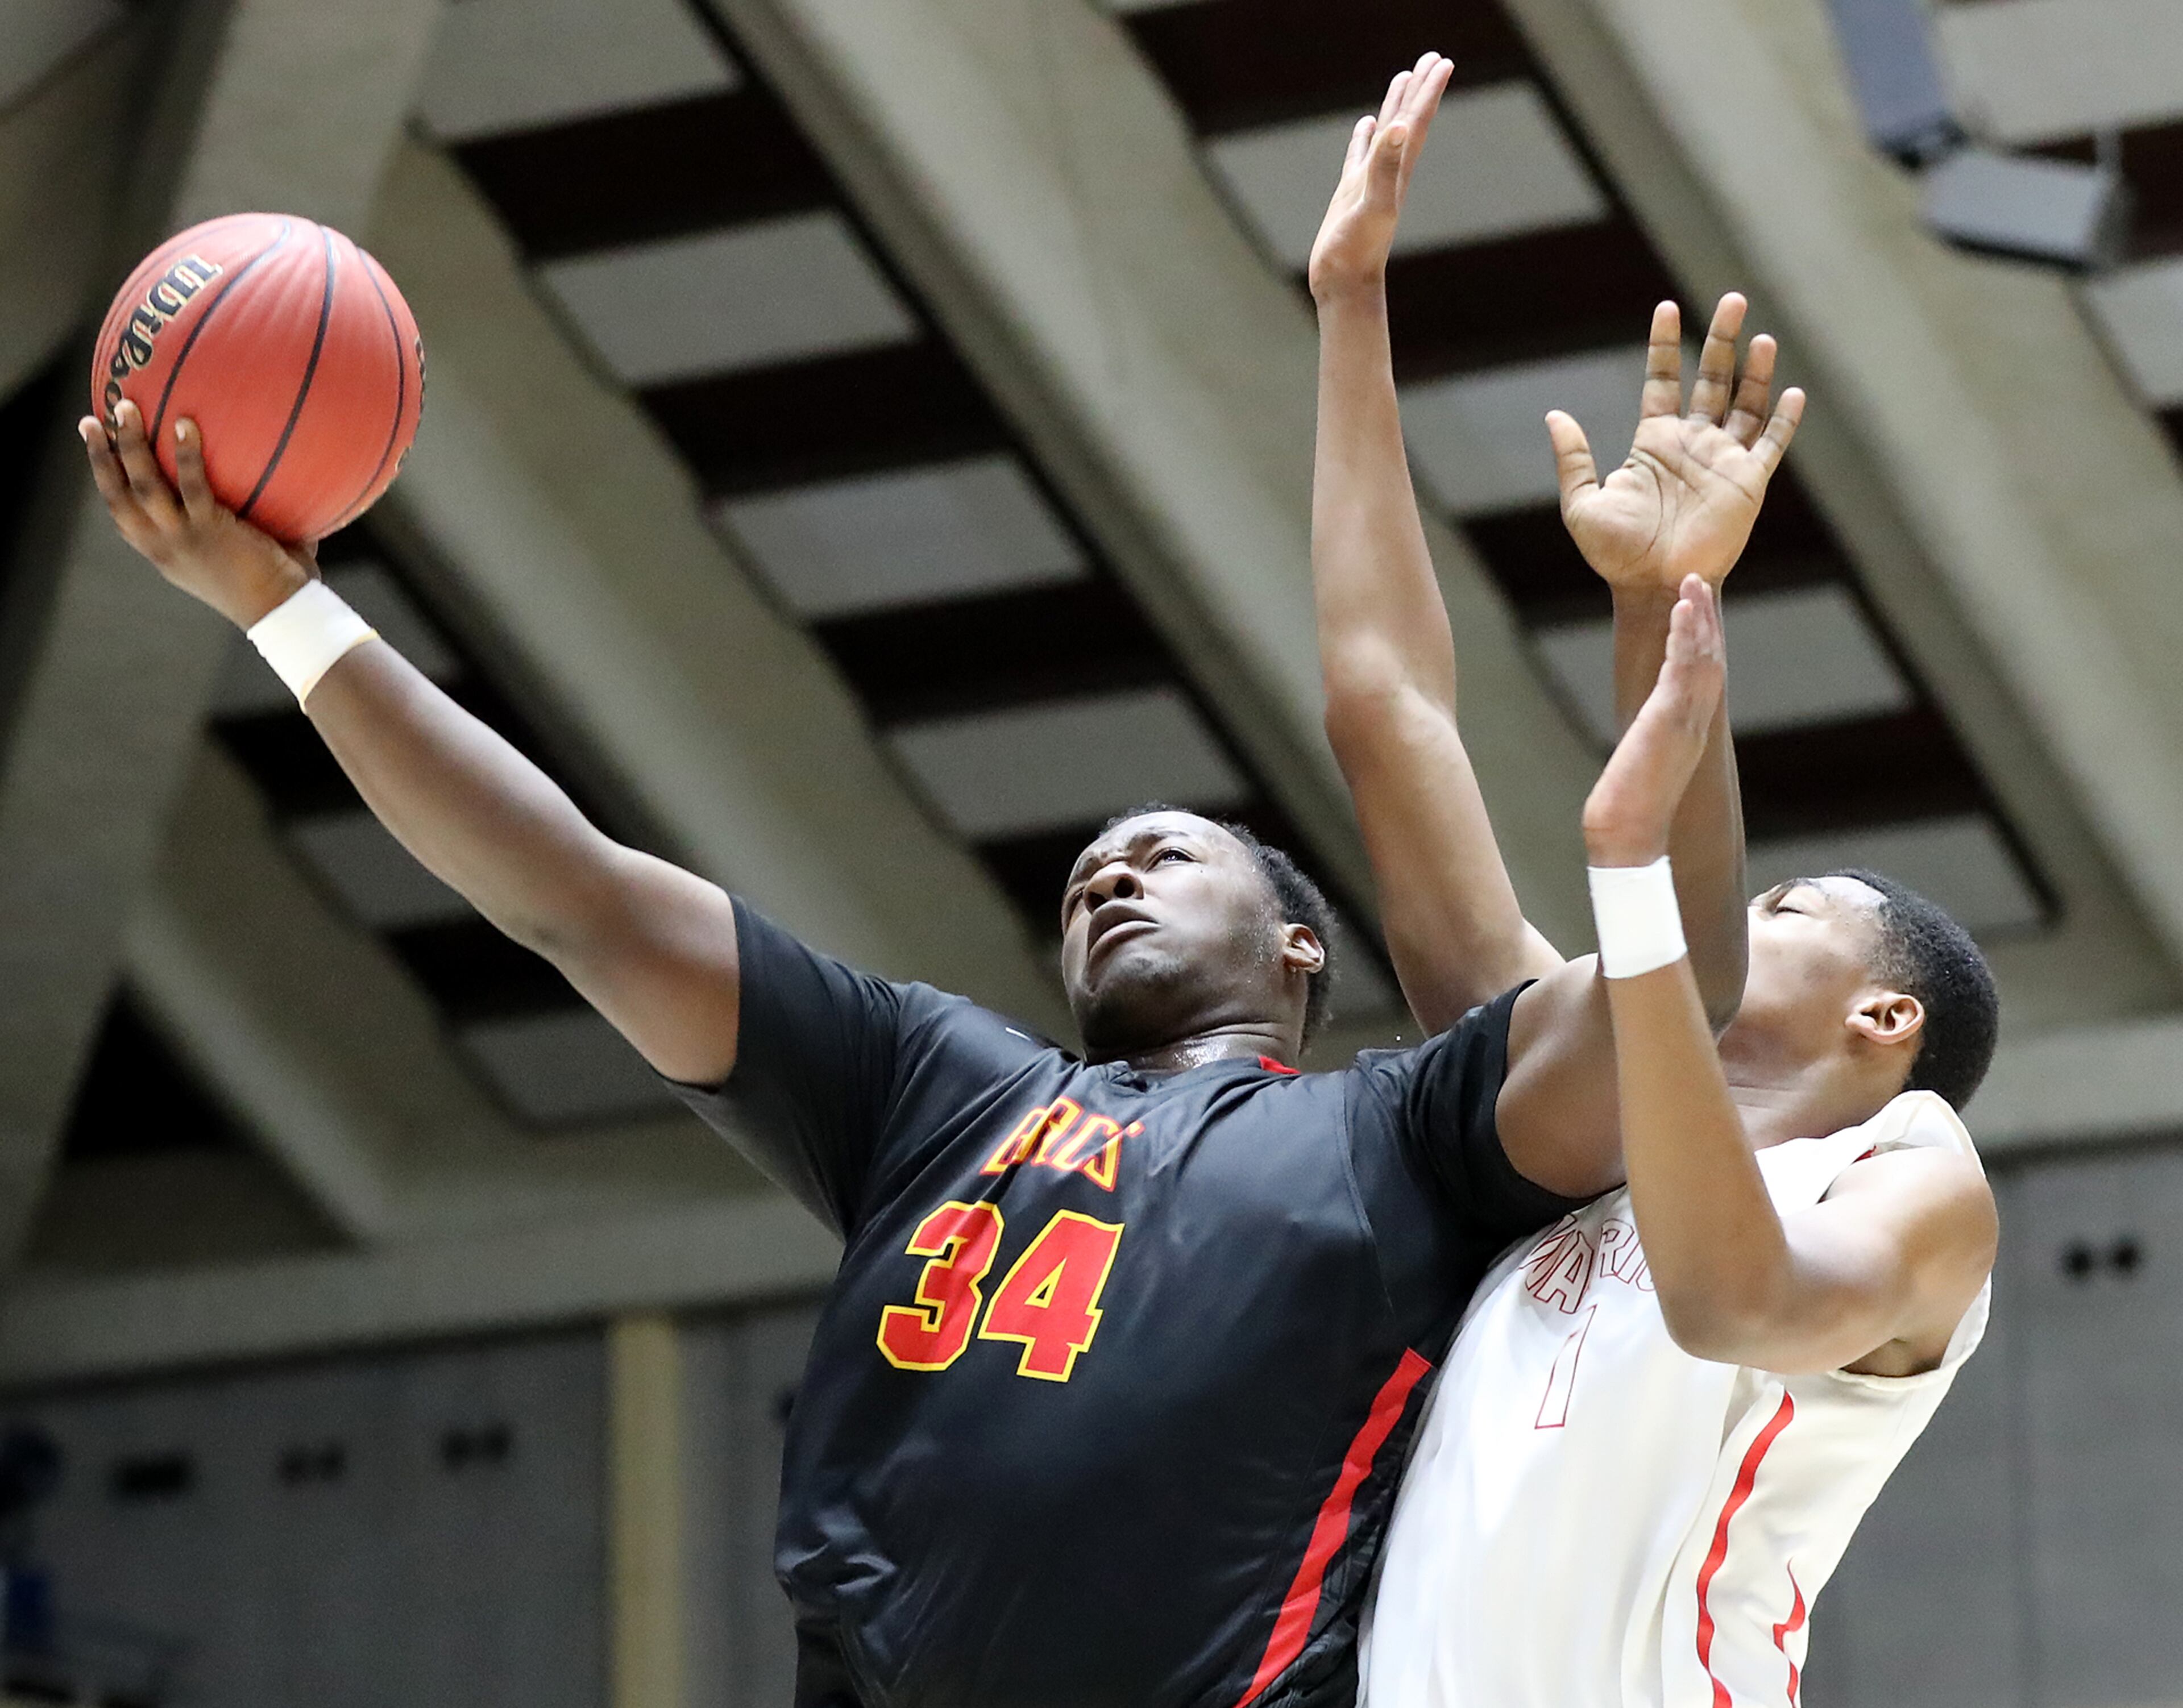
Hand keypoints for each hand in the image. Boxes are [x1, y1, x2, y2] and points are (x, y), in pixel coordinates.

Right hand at [80, 400, 315, 629]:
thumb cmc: (276, 585)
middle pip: (117, 496)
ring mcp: (183, 538)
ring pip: (142, 484)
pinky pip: (192, 484)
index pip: (123, 515)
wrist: (283, 613)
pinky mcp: (210, 531)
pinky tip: (185, 422)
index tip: (96, 449)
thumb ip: (241, 523)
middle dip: (101, 456)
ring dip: (131, 444)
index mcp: (165, 553)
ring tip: (126, 407)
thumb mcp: (240, 554)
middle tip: (92, 420)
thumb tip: (273, 484)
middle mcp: (163, 547)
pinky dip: (186, 453)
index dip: (105, 481)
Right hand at [1307, 53, 1453, 303]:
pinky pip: (1360, 156)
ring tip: (1402, 78)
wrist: (1344, 284)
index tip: (1440, 62)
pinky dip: (1365, 138)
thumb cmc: (1357, 250)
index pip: (1417, 123)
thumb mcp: (1374, 204)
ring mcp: (1369, 182)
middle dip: (1418, 90)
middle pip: (1408, 121)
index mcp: (1397, 171)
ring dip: (1395, 107)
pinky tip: (1366, 125)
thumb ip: (1386, 166)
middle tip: (1430, 58)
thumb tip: (1403, 127)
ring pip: (1387, 135)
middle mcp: (1388, 172)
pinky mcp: (1351, 194)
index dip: (1428, 92)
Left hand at [1547, 296, 1803, 597]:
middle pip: (1712, 378)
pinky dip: (1782, 420)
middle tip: (1733, 300)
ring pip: (1745, 404)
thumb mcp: (1582, 504)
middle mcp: (1692, 444)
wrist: (1650, 587)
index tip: (1666, 308)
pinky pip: (1770, 445)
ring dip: (1755, 370)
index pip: (1661, 379)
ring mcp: (1722, 461)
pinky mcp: (1747, 484)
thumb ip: (1573, 459)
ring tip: (1760, 336)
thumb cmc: (1614, 553)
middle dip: (1722, 339)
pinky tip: (1792, 392)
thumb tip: (1554, 415)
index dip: (1665, 345)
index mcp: (1653, 442)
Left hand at [1582, 574, 1725, 865]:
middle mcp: (1695, 724)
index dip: (1703, 641)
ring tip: (1690, 581)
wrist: (1626, 838)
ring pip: (1702, 658)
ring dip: (1698, 617)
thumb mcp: (1640, 769)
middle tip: (1697, 580)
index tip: (1695, 611)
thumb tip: (1637, 747)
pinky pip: (1684, 668)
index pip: (1702, 678)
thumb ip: (1647, 749)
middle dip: (1705, 619)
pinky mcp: (1670, 720)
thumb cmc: (1627, 813)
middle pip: (1709, 659)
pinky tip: (1682, 608)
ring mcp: (1686, 721)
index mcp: (1689, 733)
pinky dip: (1686, 634)